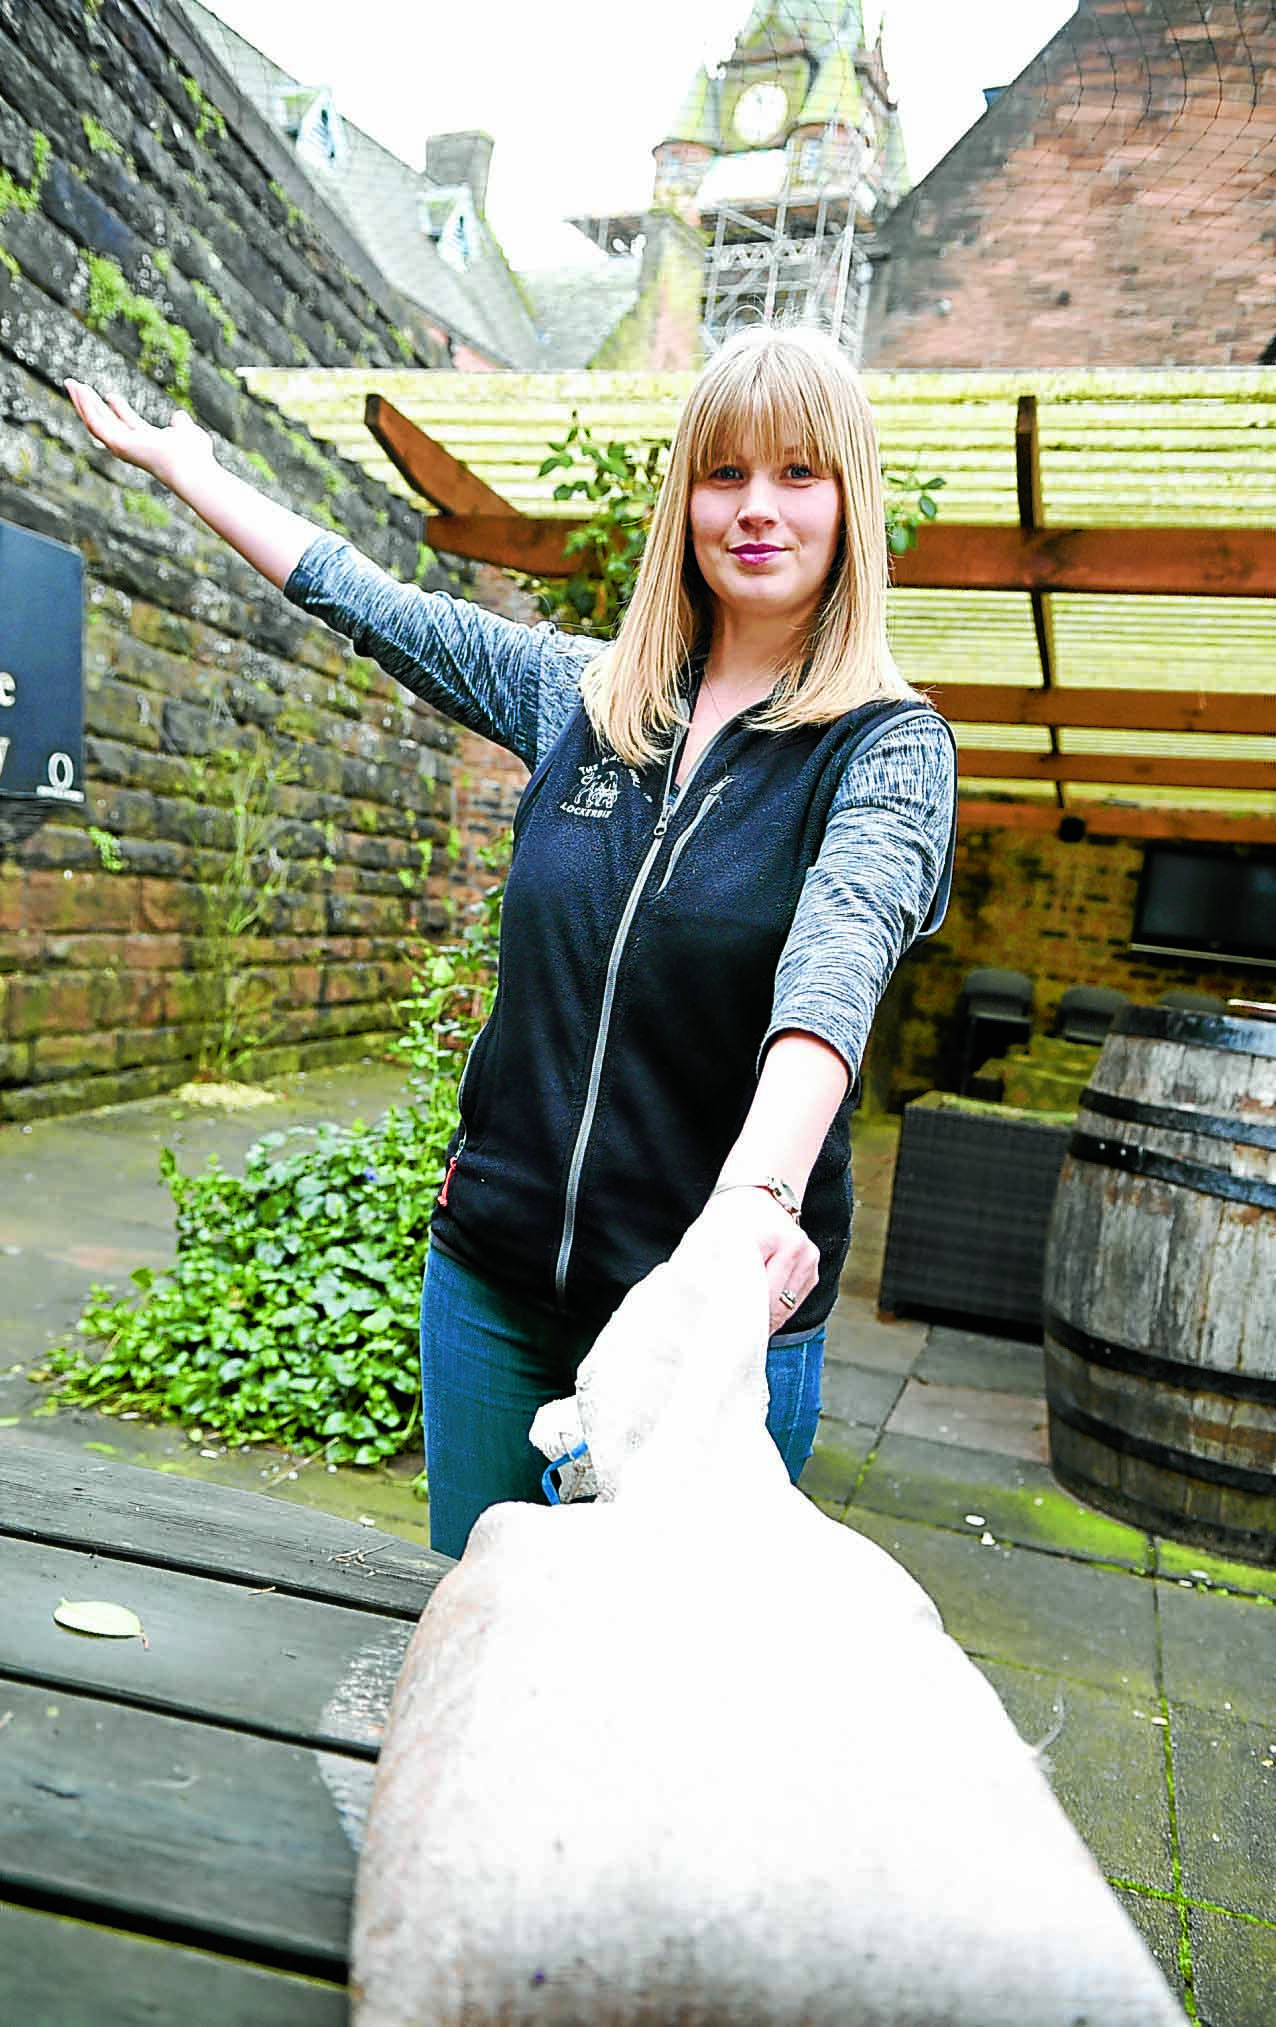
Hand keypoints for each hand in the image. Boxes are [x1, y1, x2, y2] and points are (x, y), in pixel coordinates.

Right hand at [64, 379, 213, 487]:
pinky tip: (80, 392)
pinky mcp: (117, 444)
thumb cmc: (194, 456)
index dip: (118, 409)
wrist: (192, 467)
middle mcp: (131, 446)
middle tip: (78, 387)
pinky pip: (96, 424)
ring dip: (81, 402)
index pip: (127, 424)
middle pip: (105, 423)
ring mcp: (122, 447)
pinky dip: (86, 407)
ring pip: (95, 423)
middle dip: (91, 405)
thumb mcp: (187, 431)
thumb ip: (181, 424)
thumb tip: (179, 416)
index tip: (110, 395)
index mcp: (146, 442)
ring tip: (71, 383)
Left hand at [695, 1186, 819, 1336]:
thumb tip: (690, 1306)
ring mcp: (806, 1255)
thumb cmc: (728, 1218)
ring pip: (785, 1308)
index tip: (721, 1338)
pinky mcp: (813, 1265)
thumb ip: (699, 1269)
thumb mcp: (706, 1236)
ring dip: (764, 1321)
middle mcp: (791, 1246)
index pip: (749, 1291)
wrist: (760, 1192)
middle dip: (750, 1327)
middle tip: (729, 1344)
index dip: (735, 1318)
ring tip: (742, 1330)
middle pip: (771, 1305)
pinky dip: (776, 1310)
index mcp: (761, 1237)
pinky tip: (760, 1309)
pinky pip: (794, 1302)